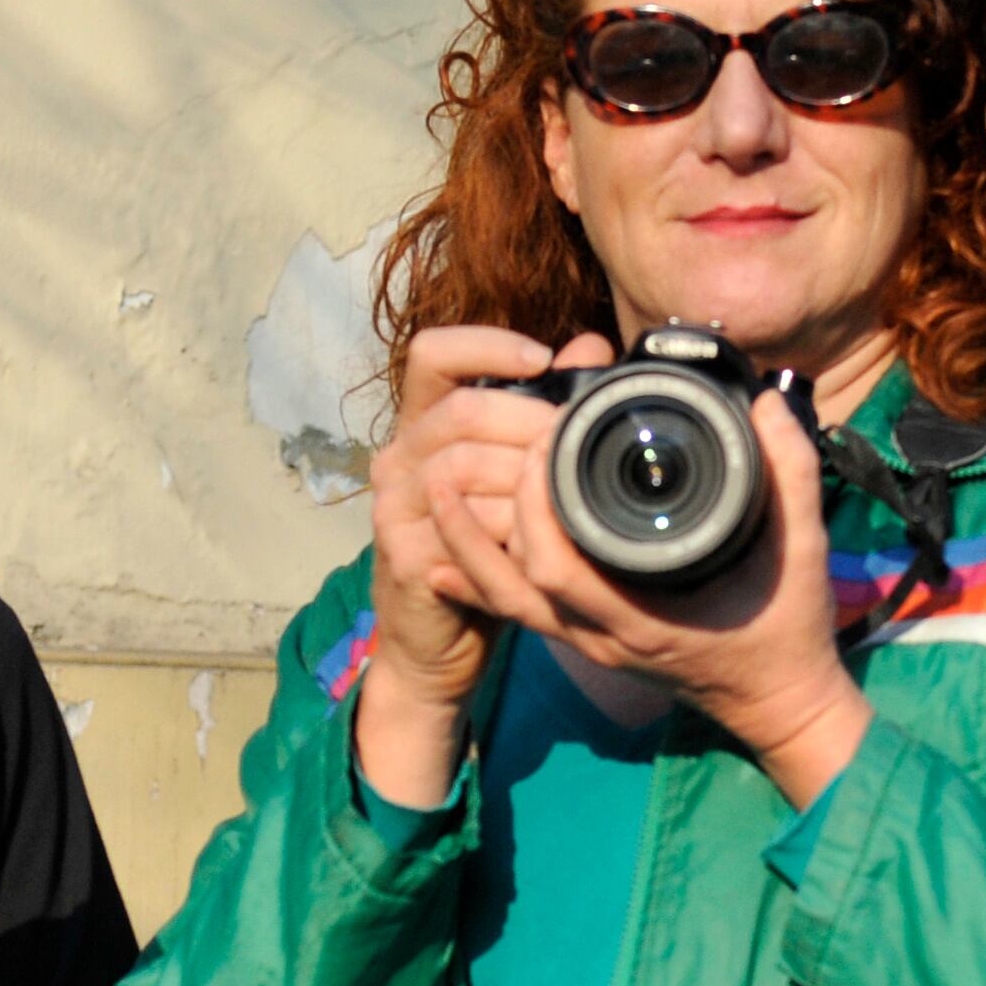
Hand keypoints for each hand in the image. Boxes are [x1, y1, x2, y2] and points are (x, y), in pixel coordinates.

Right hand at [353, 325, 564, 805]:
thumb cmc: (486, 549)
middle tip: (575, 442)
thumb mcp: (515, 474)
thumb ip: (543, 408)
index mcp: (421, 426)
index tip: (543, 359)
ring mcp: (393, 509)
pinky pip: (465, 529)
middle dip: (528, 421)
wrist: (442, 639)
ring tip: (567, 493)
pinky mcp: (405, 556)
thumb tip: (592, 347)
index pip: (433, 354)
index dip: (486, 345)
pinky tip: (543, 537)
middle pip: (461, 411)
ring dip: (525, 480)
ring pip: (463, 467)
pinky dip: (512, 531)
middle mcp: (397, 459)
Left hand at [419, 373, 872, 807]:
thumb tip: (768, 403)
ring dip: (466, 546)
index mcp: (645, 616)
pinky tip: (444, 558)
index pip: (560, 564)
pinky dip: (478, 584)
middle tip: (493, 445)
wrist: (780, 702)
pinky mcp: (589, 642)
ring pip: (505, 600)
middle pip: (516, 579)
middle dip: (493, 510)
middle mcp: (604, 634)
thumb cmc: (788, 628)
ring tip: (438, 489)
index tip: (540, 440)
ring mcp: (591, 643)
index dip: (535, 503)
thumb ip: (789, 473)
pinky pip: (518, 614)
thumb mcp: (802, 548)